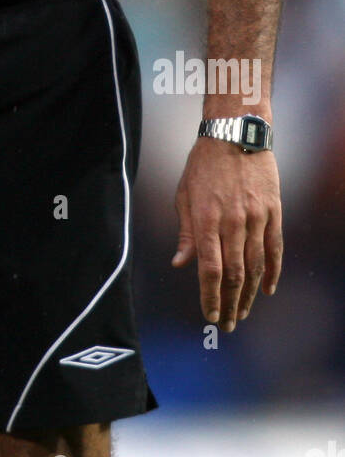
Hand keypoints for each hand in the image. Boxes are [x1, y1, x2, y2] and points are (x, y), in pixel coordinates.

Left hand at [172, 137, 282, 330]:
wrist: (235, 132)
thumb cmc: (203, 163)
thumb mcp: (184, 194)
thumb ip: (185, 232)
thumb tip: (180, 263)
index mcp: (206, 218)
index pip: (210, 269)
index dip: (210, 296)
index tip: (209, 314)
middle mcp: (232, 221)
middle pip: (235, 275)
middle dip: (231, 304)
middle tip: (228, 323)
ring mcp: (256, 217)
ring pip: (255, 266)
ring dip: (250, 294)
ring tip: (244, 312)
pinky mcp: (273, 211)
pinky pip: (275, 248)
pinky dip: (273, 271)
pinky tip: (268, 289)